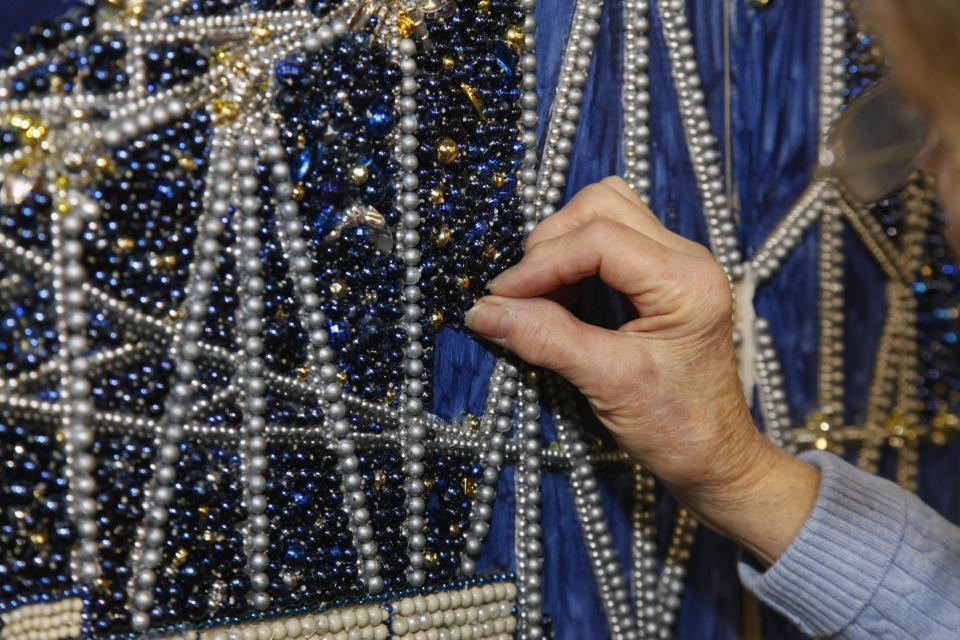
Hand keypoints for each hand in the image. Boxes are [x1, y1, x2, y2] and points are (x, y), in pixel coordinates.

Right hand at [466, 177, 817, 563]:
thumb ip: (546, 339)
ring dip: (561, 246)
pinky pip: (609, 241)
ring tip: (538, 296)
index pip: (598, 238)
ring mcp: (676, 264)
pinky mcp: (662, 278)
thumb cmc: (677, 427)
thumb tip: (483, 311)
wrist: (715, 458)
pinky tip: (557, 299)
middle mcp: (687, 259)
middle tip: (518, 294)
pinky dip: (574, 260)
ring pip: (605, 215)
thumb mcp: (607, 383)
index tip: (500, 296)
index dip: (541, 263)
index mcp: (686, 281)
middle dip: (550, 244)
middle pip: (602, 207)